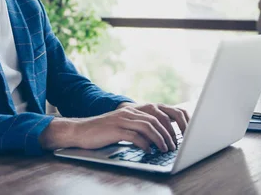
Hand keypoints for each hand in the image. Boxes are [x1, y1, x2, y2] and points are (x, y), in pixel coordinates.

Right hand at [39, 105, 184, 152]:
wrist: (81, 131)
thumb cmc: (102, 132)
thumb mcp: (122, 126)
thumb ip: (138, 128)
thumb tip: (156, 138)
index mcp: (133, 110)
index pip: (159, 113)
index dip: (171, 124)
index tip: (179, 135)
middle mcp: (129, 112)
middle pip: (157, 120)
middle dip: (168, 134)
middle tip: (174, 146)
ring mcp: (122, 120)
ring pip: (148, 127)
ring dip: (160, 139)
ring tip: (165, 149)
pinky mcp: (116, 130)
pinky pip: (135, 136)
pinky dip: (145, 144)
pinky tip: (149, 151)